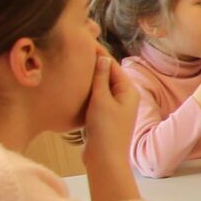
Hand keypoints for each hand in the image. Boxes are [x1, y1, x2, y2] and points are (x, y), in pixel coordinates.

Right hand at [81, 51, 141, 168]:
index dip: (98, 53)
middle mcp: (123, 97)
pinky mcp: (103, 116)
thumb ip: (101, 78)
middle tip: (76, 48)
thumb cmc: (106, 130)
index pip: (112, 65)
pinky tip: (73, 85)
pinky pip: (94, 98)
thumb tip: (103, 57)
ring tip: (73, 63)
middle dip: (92, 63)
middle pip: (106, 74)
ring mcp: (113, 107)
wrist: (104, 159)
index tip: (85, 40)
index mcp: (128, 91)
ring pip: (99, 86)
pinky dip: (86, 90)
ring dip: (88, 77)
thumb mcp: (102, 100)